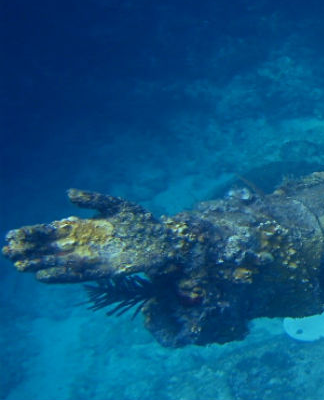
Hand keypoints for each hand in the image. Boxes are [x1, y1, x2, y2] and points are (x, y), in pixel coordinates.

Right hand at [3, 189, 175, 281]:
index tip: (12, 235)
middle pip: (50, 248)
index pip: (52, 231)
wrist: (162, 240)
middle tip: (7, 251)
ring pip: (58, 262)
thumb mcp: (116, 205)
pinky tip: (42, 275)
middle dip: (29, 249)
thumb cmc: (140, 222)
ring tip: (18, 264)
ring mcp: (90, 258)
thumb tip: (68, 193)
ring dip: (38, 263)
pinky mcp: (101, 270)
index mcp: (84, 227)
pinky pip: (76, 274)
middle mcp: (83, 244)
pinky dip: (59, 275)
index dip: (32, 234)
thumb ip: (93, 199)